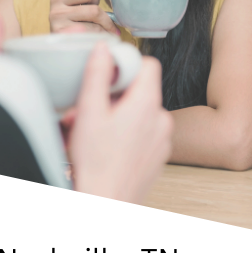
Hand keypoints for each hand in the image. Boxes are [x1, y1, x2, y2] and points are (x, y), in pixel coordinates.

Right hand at [49, 0, 120, 36]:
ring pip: (94, 27)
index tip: (93, 6)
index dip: (95, 0)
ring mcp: (59, 28)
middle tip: (102, 23)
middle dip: (103, 18)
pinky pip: (91, 39)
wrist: (61, 45)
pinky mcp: (66, 42)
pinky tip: (97, 40)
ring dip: (103, 31)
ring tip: (102, 34)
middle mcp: (55, 12)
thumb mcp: (83, 2)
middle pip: (93, 10)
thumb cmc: (75, 21)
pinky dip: (98, 39)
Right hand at [70, 43, 172, 203]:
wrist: (107, 202)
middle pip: (140, 90)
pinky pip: (144, 134)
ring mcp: (163, 139)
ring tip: (93, 133)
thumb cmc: (97, 165)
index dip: (125, 66)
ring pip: (140, 114)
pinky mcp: (158, 156)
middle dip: (113, 97)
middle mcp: (161, 118)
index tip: (106, 78)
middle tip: (88, 111)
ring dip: (117, 117)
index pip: (148, 64)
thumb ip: (97, 75)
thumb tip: (104, 50)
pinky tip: (106, 148)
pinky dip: (127, 135)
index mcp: (147, 103)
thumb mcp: (89, 112)